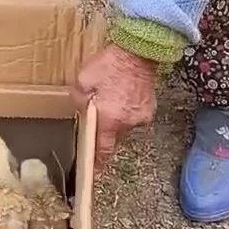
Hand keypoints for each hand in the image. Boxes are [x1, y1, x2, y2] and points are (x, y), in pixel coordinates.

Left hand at [71, 44, 157, 173]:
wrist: (137, 52)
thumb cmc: (108, 65)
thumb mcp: (82, 81)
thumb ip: (79, 102)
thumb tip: (83, 112)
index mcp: (109, 119)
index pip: (102, 150)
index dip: (97, 164)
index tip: (94, 176)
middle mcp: (127, 123)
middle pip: (112, 137)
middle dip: (104, 129)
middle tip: (99, 112)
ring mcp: (141, 117)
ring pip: (124, 126)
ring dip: (116, 117)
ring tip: (111, 97)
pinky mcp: (149, 109)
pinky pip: (134, 116)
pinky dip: (126, 109)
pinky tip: (122, 94)